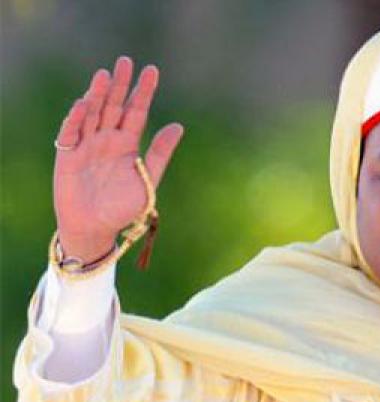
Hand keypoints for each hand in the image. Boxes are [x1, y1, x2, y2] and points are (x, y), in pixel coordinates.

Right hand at [53, 56, 183, 263]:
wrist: (97, 228)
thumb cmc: (123, 207)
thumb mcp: (147, 179)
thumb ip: (160, 153)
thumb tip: (178, 125)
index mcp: (128, 144)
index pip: (137, 111)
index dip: (144, 92)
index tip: (152, 71)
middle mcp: (107, 140)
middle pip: (114, 106)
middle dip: (120, 84)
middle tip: (126, 61)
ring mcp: (86, 145)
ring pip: (93, 114)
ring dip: (97, 94)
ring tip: (105, 74)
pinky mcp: (68, 156)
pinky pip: (71, 134)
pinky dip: (76, 119)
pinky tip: (84, 103)